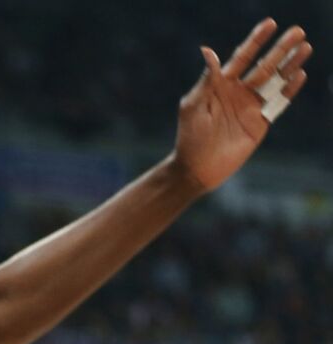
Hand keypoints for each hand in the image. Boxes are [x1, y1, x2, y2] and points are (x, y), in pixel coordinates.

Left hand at [173, 18, 312, 192]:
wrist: (196, 167)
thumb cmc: (190, 135)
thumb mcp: (194, 105)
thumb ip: (207, 79)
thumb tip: (207, 50)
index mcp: (221, 84)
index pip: (242, 57)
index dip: (255, 41)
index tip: (270, 24)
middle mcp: (239, 92)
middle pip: (264, 65)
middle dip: (280, 49)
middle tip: (297, 32)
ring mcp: (251, 106)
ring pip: (275, 81)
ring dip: (290, 64)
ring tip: (305, 47)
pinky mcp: (260, 122)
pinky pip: (278, 103)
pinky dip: (289, 89)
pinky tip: (300, 75)